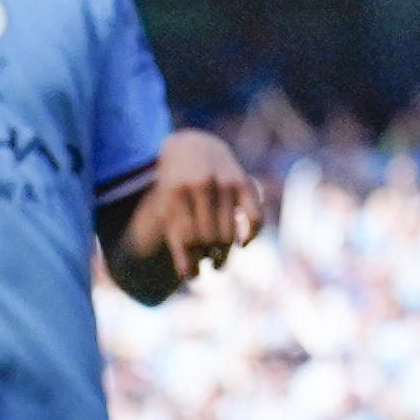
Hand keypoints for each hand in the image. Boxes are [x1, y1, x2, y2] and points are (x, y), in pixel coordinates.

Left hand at [141, 129, 260, 283]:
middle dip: (207, 258)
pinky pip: (254, 217)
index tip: (192, 275)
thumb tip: (190, 274)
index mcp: (175, 190)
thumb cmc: (174, 181)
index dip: (189, 263)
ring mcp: (224, 182)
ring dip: (225, 253)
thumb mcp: (165, 202)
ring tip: (218, 261)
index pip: (185, 240)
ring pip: (228, 234)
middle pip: (207, 239)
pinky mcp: (243, 181)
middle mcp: (200, 185)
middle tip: (208, 264)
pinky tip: (242, 244)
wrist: (191, 144)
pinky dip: (251, 235)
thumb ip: (174, 233)